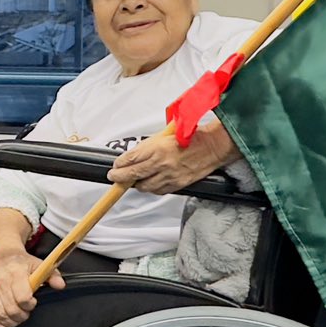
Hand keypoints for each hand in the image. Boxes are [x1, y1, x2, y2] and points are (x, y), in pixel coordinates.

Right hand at [0, 247, 64, 326]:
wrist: (4, 257)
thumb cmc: (22, 263)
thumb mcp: (40, 265)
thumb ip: (52, 276)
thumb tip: (60, 285)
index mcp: (16, 272)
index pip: (22, 297)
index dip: (29, 305)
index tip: (32, 302)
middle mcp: (1, 280)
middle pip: (11, 309)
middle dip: (21, 316)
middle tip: (25, 312)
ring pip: (0, 314)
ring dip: (11, 321)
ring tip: (17, 317)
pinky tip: (3, 325)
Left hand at [109, 121, 239, 195]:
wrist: (211, 147)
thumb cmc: (190, 137)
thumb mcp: (164, 135)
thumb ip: (148, 147)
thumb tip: (132, 157)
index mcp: (157, 147)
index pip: (130, 158)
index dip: (119, 164)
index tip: (115, 166)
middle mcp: (162, 163)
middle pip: (133, 174)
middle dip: (120, 177)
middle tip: (114, 177)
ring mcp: (169, 175)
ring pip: (144, 186)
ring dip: (136, 183)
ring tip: (132, 180)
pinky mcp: (177, 184)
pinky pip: (158, 191)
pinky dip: (151, 188)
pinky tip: (148, 183)